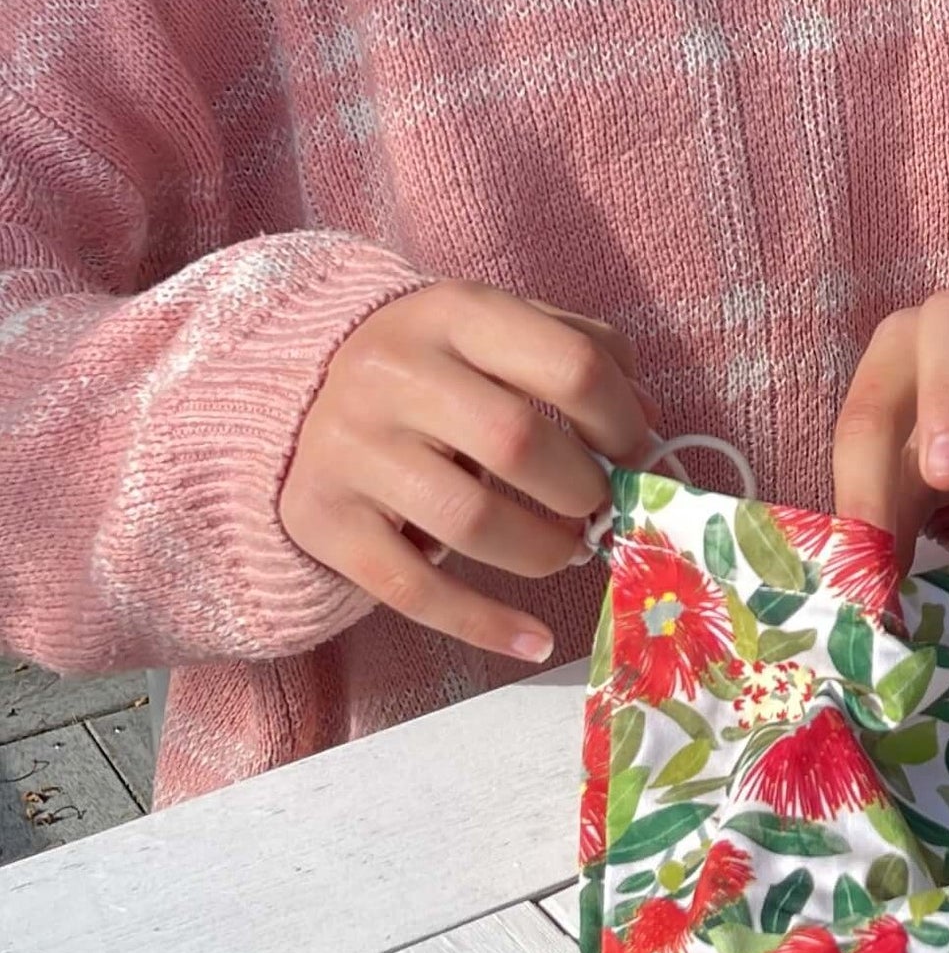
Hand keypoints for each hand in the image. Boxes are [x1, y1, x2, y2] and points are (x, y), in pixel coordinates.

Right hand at [280, 281, 654, 661]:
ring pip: (472, 520)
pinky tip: (535, 639)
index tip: (635, 458)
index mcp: (454, 313)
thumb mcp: (500, 338)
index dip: (624, 425)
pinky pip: (416, 589)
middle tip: (597, 511)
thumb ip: (581, 358)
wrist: (295, 398)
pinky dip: (488, 625)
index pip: (571, 366)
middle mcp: (393, 372)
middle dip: (583, 493)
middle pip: (519, 443)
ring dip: (544, 552)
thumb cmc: (433, 373)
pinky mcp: (324, 519)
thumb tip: (647, 426)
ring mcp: (352, 447)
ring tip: (564, 551)